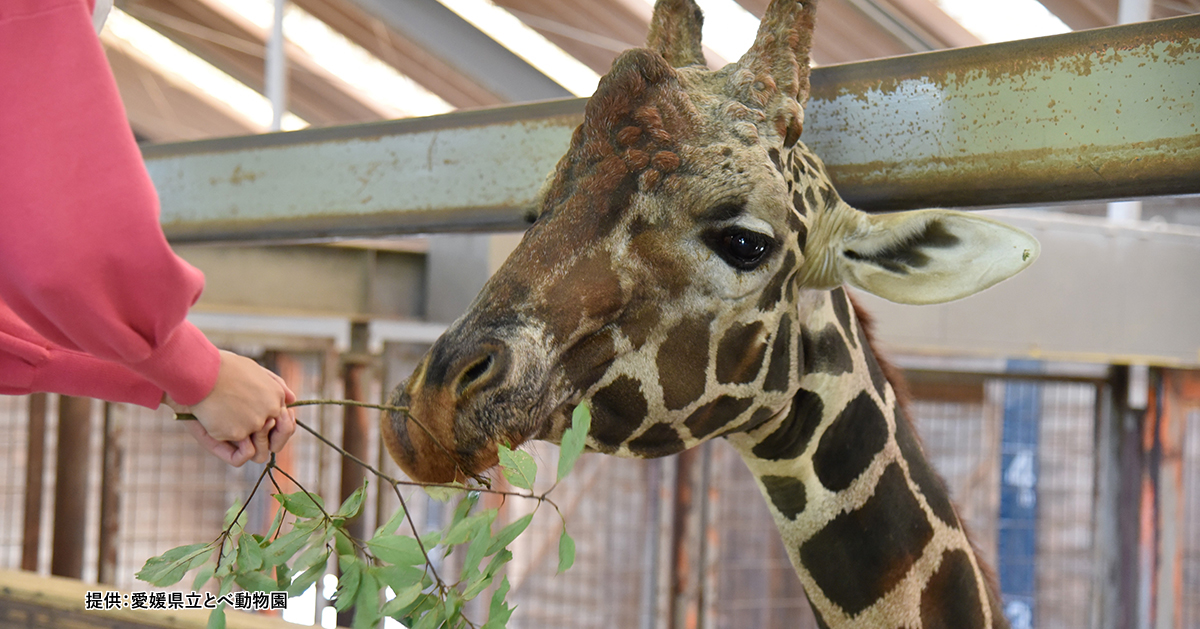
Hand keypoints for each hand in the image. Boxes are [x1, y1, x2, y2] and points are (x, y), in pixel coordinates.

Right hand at [167, 350, 297, 466]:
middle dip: (266, 445)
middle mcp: (271, 410)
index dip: (275, 430)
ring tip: (228, 432)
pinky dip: (229, 447)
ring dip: (247, 448)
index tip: (261, 428)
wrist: (198, 370)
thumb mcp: (254, 370)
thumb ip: (274, 385)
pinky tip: (218, 431)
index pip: (285, 423)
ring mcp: (255, 423)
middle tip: (249, 441)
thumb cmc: (221, 367)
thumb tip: (292, 400)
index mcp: (277, 395)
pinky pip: (241, 454)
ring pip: (259, 452)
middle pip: (277, 443)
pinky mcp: (238, 433)